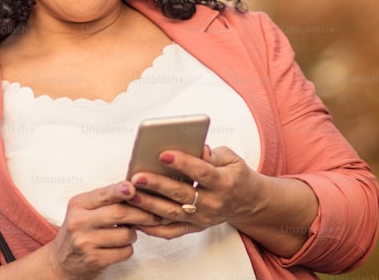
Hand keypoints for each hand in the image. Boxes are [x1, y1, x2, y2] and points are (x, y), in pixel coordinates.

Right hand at [46, 180, 163, 278]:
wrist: (62, 261)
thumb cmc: (80, 231)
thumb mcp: (84, 210)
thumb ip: (105, 200)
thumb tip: (135, 191)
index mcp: (78, 204)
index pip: (104, 194)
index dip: (121, 191)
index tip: (134, 188)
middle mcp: (79, 222)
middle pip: (119, 213)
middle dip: (141, 214)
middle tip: (154, 215)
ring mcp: (85, 242)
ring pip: (125, 234)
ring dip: (133, 234)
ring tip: (126, 233)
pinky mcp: (94, 260)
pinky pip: (125, 251)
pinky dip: (128, 249)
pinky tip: (119, 247)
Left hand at [127, 145, 262, 239]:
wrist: (247, 201)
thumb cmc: (234, 174)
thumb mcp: (230, 159)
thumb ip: (212, 154)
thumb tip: (196, 148)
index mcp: (224, 182)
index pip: (201, 172)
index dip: (182, 163)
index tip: (163, 154)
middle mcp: (213, 203)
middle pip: (182, 194)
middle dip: (157, 185)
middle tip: (137, 177)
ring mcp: (203, 218)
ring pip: (172, 213)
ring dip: (150, 205)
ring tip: (131, 195)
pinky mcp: (195, 227)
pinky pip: (173, 231)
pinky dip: (154, 229)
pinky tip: (137, 219)